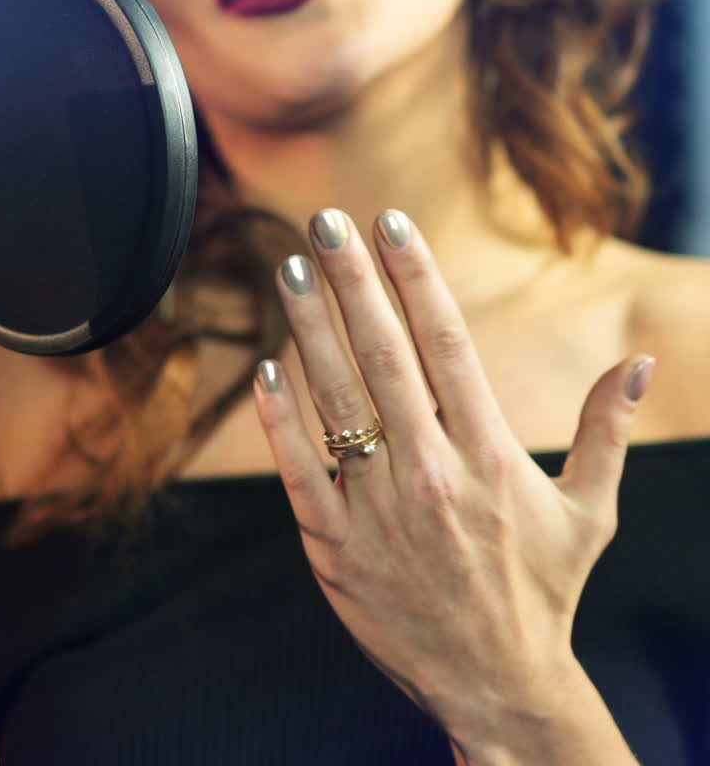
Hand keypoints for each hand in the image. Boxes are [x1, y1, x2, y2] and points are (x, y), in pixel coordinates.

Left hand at [253, 209, 653, 759]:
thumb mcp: (590, 512)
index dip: (416, 276)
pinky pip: (300, 470)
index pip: (446, 341)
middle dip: (354, 280)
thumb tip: (640, 363)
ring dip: (310, 328)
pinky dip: (280, 418)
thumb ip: (607, 431)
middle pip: (384, 354)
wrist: (495, 685)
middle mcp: (432, 472)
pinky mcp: (335, 547)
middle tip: (327, 220)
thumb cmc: (543, 590)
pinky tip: (265, 368)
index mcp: (489, 454)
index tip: (392, 224)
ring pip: (337, 400)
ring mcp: (378, 509)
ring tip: (291, 268)